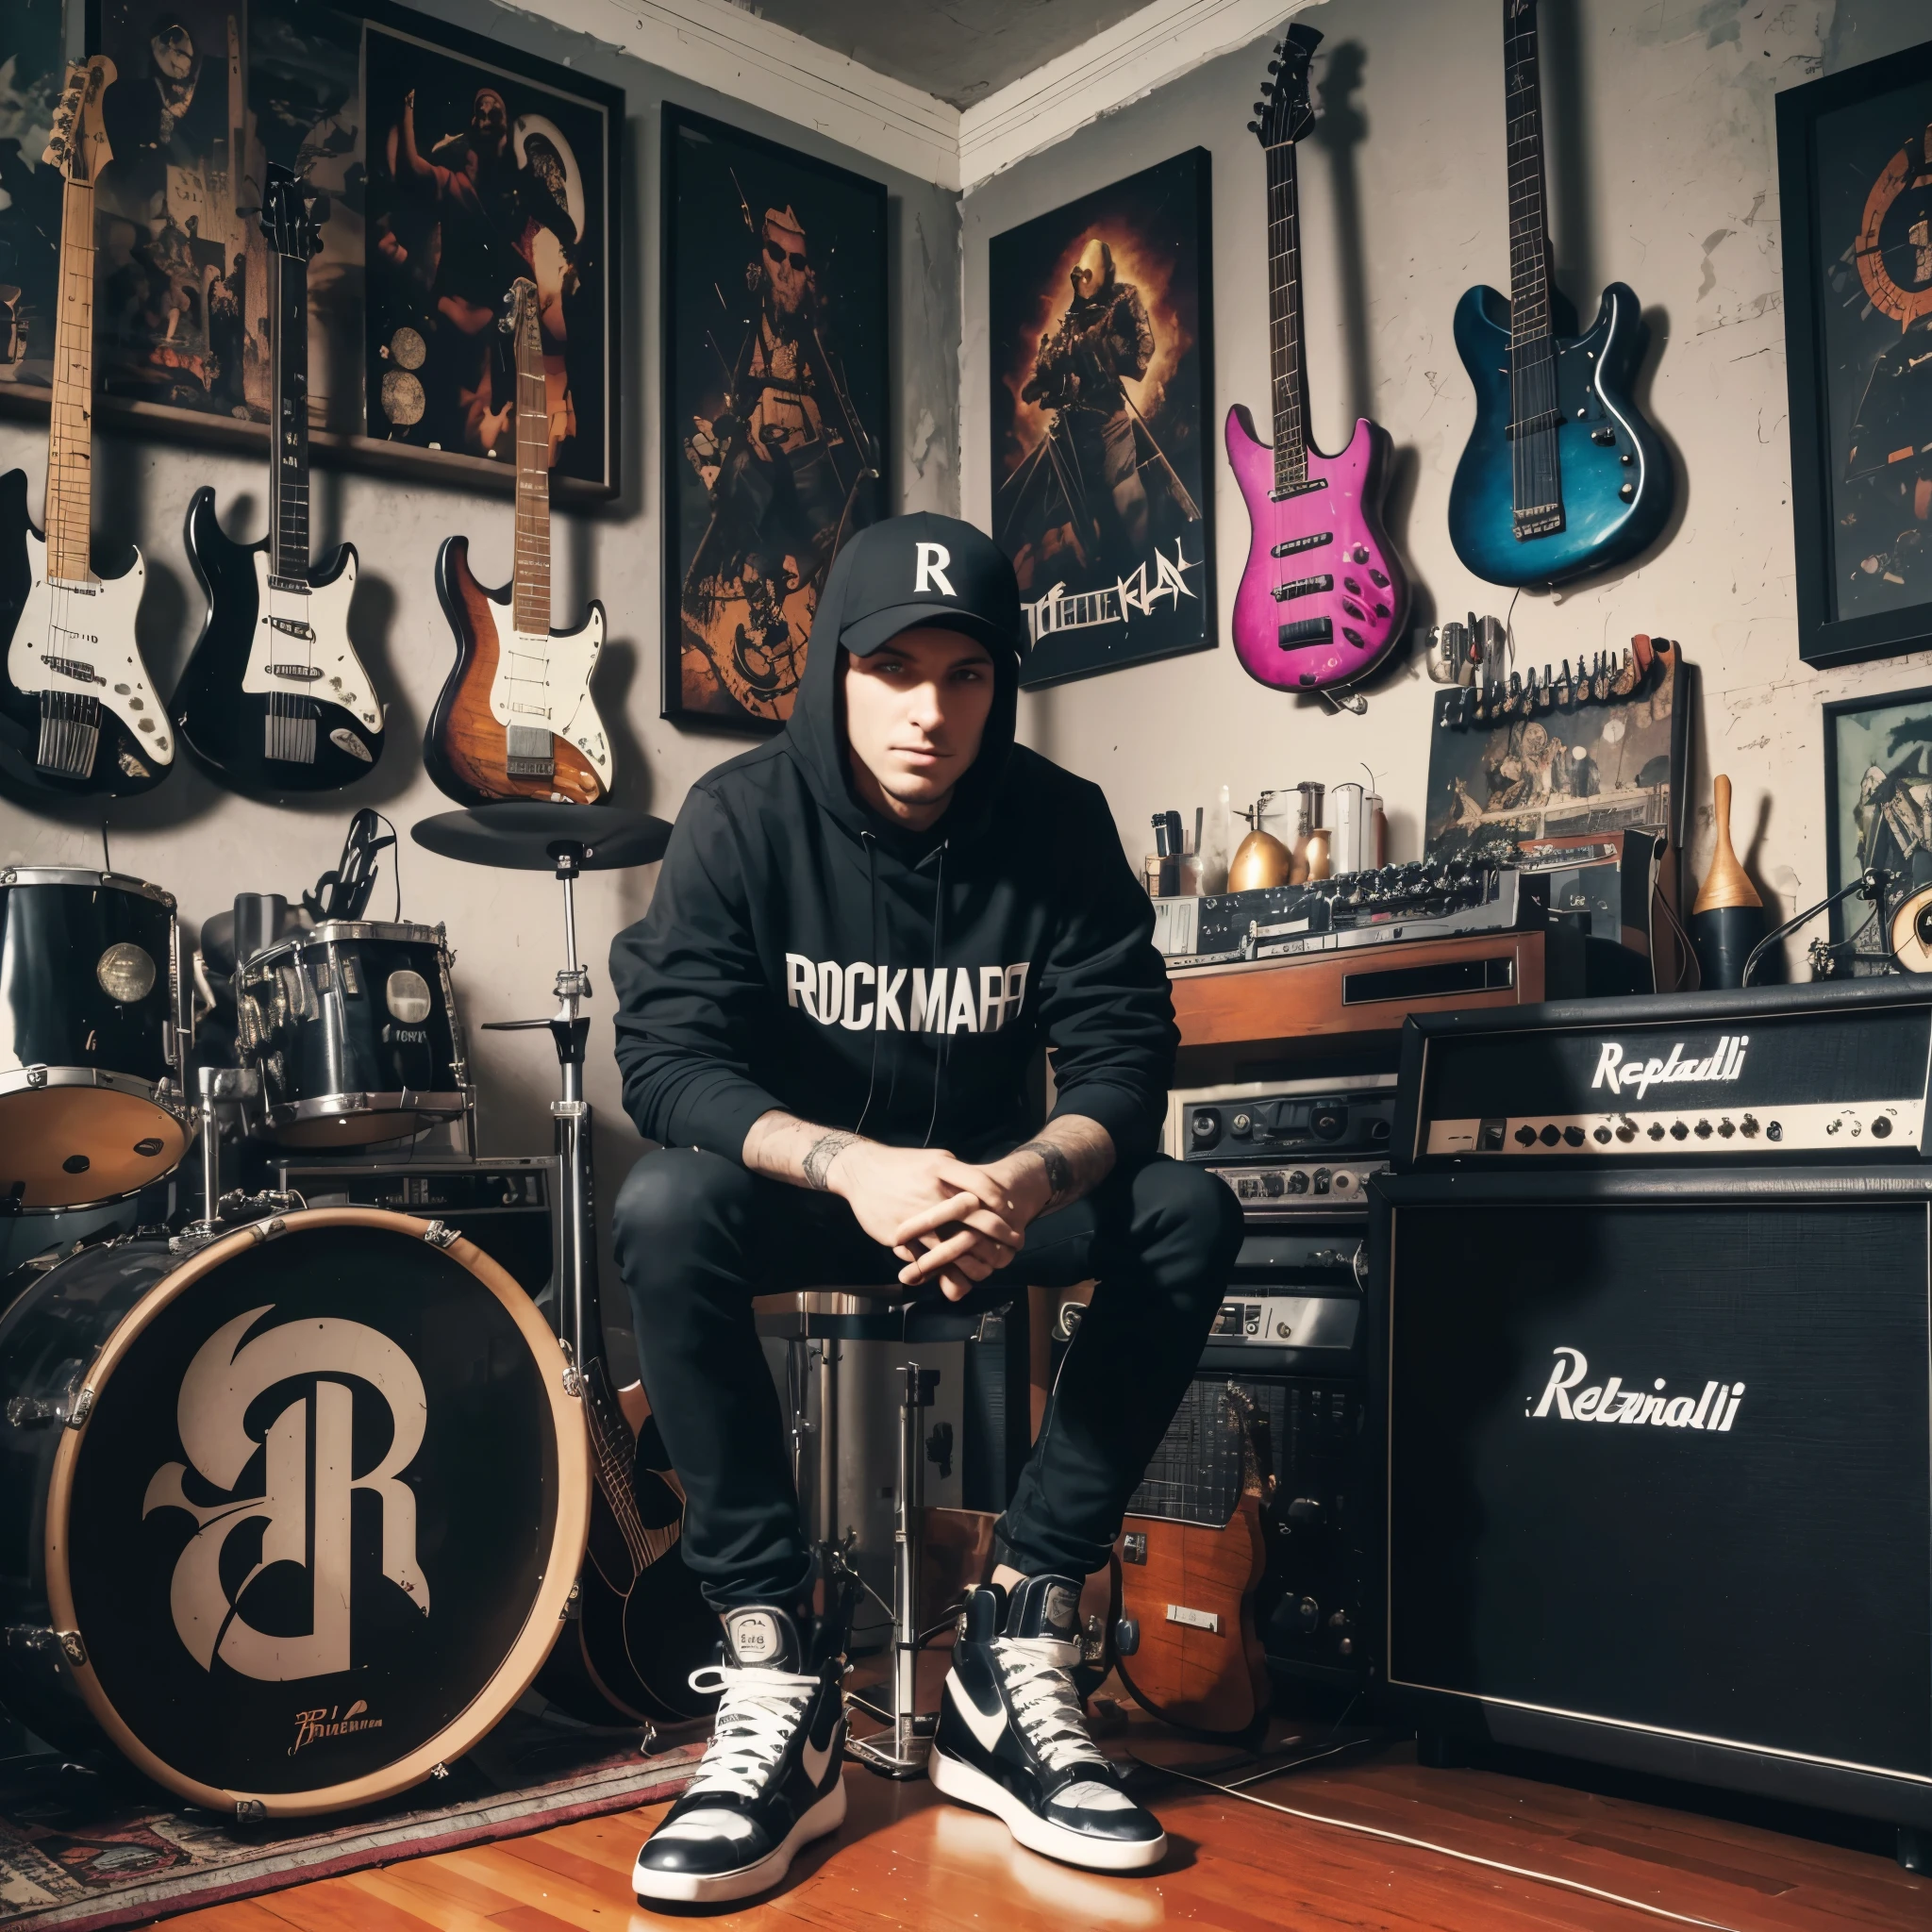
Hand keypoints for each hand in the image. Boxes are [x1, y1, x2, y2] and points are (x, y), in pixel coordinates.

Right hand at [826, 1144, 1026, 1301]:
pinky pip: (926, 1256)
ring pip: (952, 1242)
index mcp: (940, 1169)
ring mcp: (914, 1217)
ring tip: (993, 1260)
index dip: (1000, 1199)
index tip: (1011, 1209)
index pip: (981, 1184)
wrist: (860, 1171)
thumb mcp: (934, 1158)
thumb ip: (959, 1172)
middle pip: (973, 1216)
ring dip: (976, 1254)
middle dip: (999, 1230)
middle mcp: (929, 1193)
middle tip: (1014, 1239)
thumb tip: (984, 1188)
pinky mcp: (898, 1236)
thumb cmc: (902, 1164)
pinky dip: (945, 1265)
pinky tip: (960, 1268)